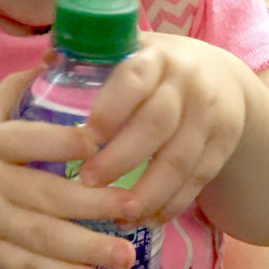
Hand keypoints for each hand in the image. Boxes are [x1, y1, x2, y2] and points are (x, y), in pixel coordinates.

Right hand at [0, 68, 137, 268]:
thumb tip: (59, 49)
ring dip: (86, 247)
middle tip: (134, 205)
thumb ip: (19, 87)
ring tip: (127, 254)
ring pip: (41, 236)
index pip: (27, 140)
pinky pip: (28, 267)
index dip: (61, 142)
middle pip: (44, 195)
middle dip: (92, 202)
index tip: (100, 143)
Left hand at [79, 33, 246, 227]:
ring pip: (180, 160)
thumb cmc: (157, 66)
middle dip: (120, 159)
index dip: (110, 110)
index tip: (85, 137)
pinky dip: (172, 203)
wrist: (223, 76)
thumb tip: (45, 62)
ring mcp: (211, 116)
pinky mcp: (224, 145)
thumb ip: (93, 58)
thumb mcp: (132, 49)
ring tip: (118, 214)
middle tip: (88, 182)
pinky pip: (199, 179)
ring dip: (148, 192)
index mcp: (156, 56)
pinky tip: (147, 219)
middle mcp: (188, 84)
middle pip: (156, 125)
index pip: (134, 80)